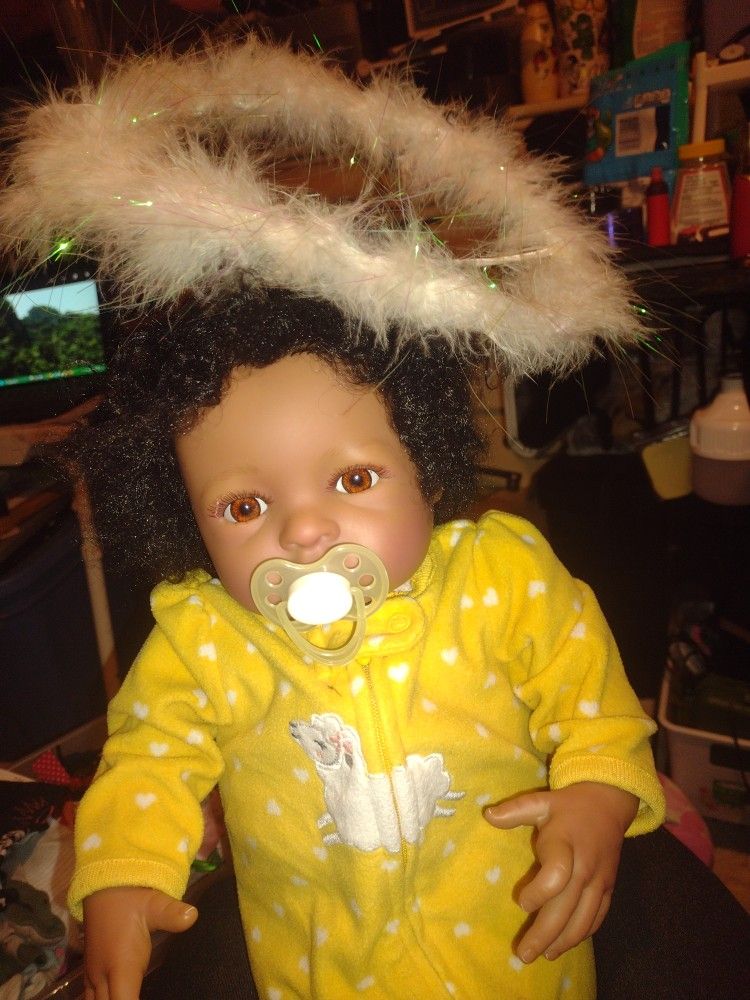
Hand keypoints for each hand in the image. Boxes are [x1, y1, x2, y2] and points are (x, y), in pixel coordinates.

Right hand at [83, 887, 197, 999]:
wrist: (104, 887)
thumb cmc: (131, 898)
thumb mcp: (154, 903)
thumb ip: (171, 913)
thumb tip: (192, 915)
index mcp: (119, 965)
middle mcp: (102, 977)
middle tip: (139, 997)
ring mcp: (94, 977)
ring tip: (132, 997)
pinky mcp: (92, 974)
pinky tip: (118, 998)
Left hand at [484, 782, 637, 963]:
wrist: (609, 802)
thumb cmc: (568, 806)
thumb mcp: (541, 802)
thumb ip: (515, 810)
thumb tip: (487, 815)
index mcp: (565, 843)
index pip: (557, 874)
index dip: (539, 892)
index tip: (521, 902)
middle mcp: (585, 866)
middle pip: (567, 907)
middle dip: (545, 933)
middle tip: (524, 954)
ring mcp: (600, 880)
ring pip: (584, 919)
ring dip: (563, 941)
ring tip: (543, 955)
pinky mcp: (609, 888)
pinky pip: (597, 917)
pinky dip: (582, 934)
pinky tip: (565, 944)